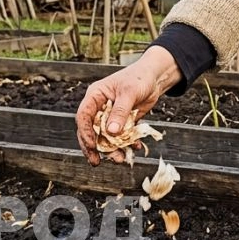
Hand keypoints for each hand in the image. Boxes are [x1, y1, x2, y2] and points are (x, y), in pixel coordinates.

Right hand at [75, 46, 178, 165]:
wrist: (155, 77)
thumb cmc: (139, 78)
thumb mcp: (129, 93)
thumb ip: (120, 112)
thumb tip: (111, 132)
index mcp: (95, 96)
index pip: (84, 116)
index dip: (86, 132)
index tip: (92, 145)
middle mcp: (100, 107)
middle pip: (91, 130)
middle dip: (94, 147)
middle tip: (96, 161)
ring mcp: (110, 116)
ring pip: (106, 136)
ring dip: (112, 149)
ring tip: (120, 159)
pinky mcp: (122, 122)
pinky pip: (121, 136)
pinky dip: (127, 144)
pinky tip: (135, 147)